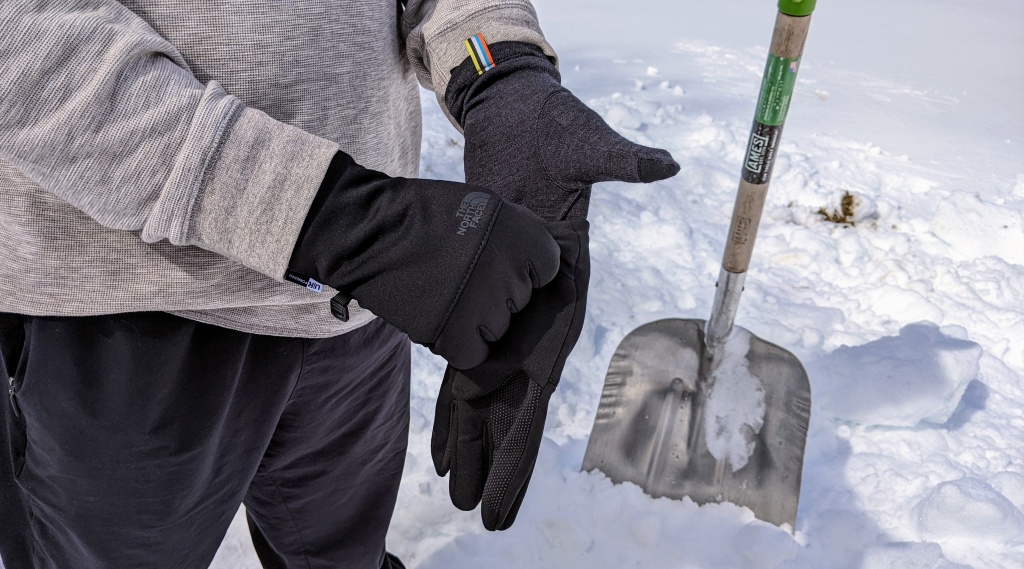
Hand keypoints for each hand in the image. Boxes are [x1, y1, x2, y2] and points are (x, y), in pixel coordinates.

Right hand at [288, 151, 560, 369]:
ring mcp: (485, 307)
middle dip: (494, 295)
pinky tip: (439, 318)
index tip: (494, 263)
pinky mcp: (458, 336)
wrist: (369, 232)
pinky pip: (474, 355)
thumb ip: (518, 235)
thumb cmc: (426, 216)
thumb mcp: (485, 208)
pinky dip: (458, 345)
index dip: (520, 270)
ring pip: (497, 331)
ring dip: (475, 321)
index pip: (546, 271)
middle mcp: (511, 272)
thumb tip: (546, 264)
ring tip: (444, 295)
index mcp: (525, 237)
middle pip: (519, 304)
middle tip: (459, 276)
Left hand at [431, 40, 678, 529]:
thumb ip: (622, 163)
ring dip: (474, 443)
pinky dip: (453, 405)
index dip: (522, 444)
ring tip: (457, 492)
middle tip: (480, 515)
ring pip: (488, 395)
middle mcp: (538, 321)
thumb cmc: (558, 135)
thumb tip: (663, 163)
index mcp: (565, 302)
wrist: (522, 123)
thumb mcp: (588, 149)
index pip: (542, 387)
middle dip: (498, 461)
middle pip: (514, 407)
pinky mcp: (481, 306)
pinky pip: (462, 365)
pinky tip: (443, 441)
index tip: (504, 495)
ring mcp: (510, 318)